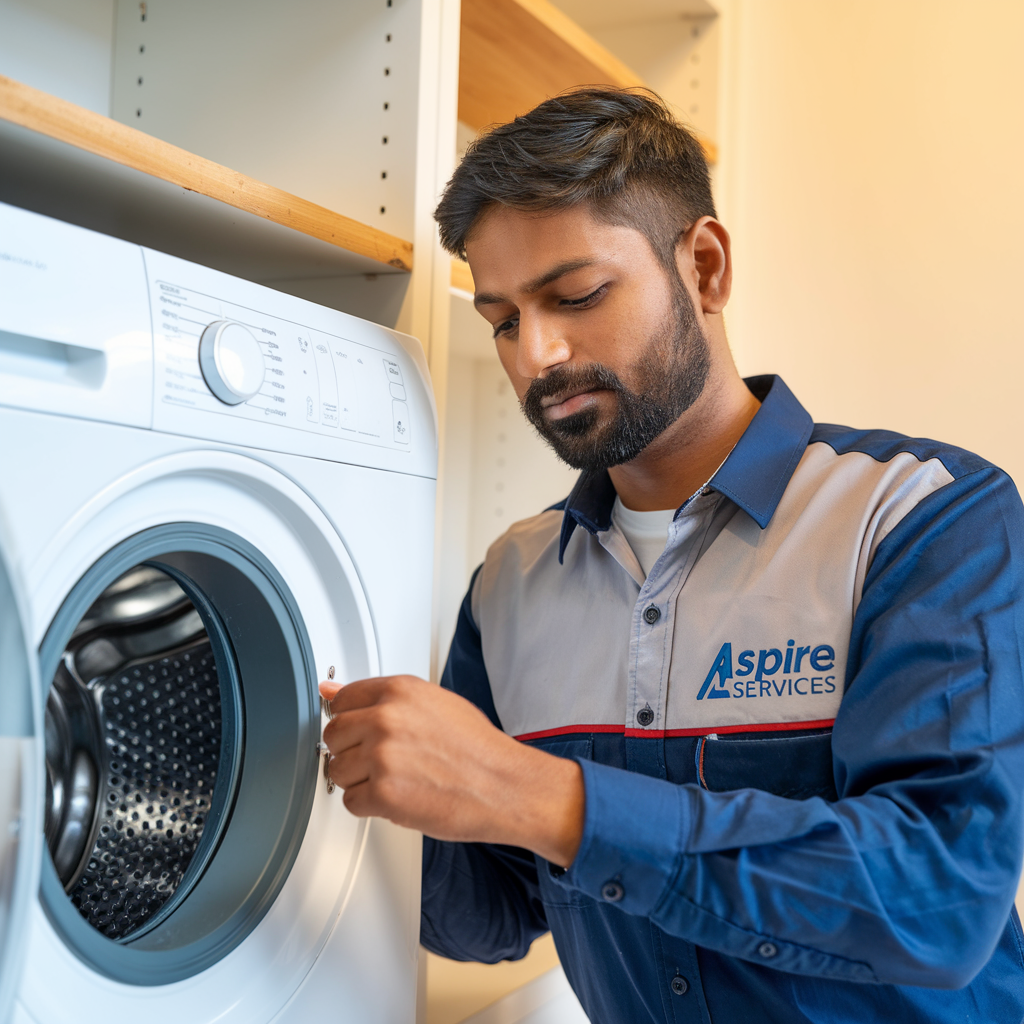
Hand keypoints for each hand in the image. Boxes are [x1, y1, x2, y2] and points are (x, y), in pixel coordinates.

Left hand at [319, 675, 584, 867]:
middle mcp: (386, 719)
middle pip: (333, 735)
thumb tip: (330, 691)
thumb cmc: (477, 747)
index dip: (349, 719)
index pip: (342, 700)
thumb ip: (381, 698)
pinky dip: (370, 806)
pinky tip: (398, 797)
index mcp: (398, 691)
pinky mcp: (383, 794)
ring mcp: (382, 757)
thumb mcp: (432, 703)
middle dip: (351, 751)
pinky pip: (351, 802)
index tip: (356, 730)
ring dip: (359, 780)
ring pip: (337, 770)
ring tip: (395, 779)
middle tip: (381, 760)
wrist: (504, 785)